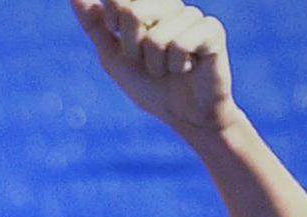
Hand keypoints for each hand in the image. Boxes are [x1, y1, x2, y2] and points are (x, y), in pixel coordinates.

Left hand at [69, 0, 242, 132]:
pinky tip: (186, 69)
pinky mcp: (212, 31)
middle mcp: (171, 5)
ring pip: (155, 36)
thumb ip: (94, 25)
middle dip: (132, 48)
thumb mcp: (113, 56)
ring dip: (155, 64)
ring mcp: (192, 16)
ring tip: (168, 69)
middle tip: (148, 62)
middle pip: (133, 12)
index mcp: (148, 6)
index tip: (124, 41)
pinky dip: (175, 66)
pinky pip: (178, 44)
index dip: (113, 23)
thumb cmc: (150, 86)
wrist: (182, 115)